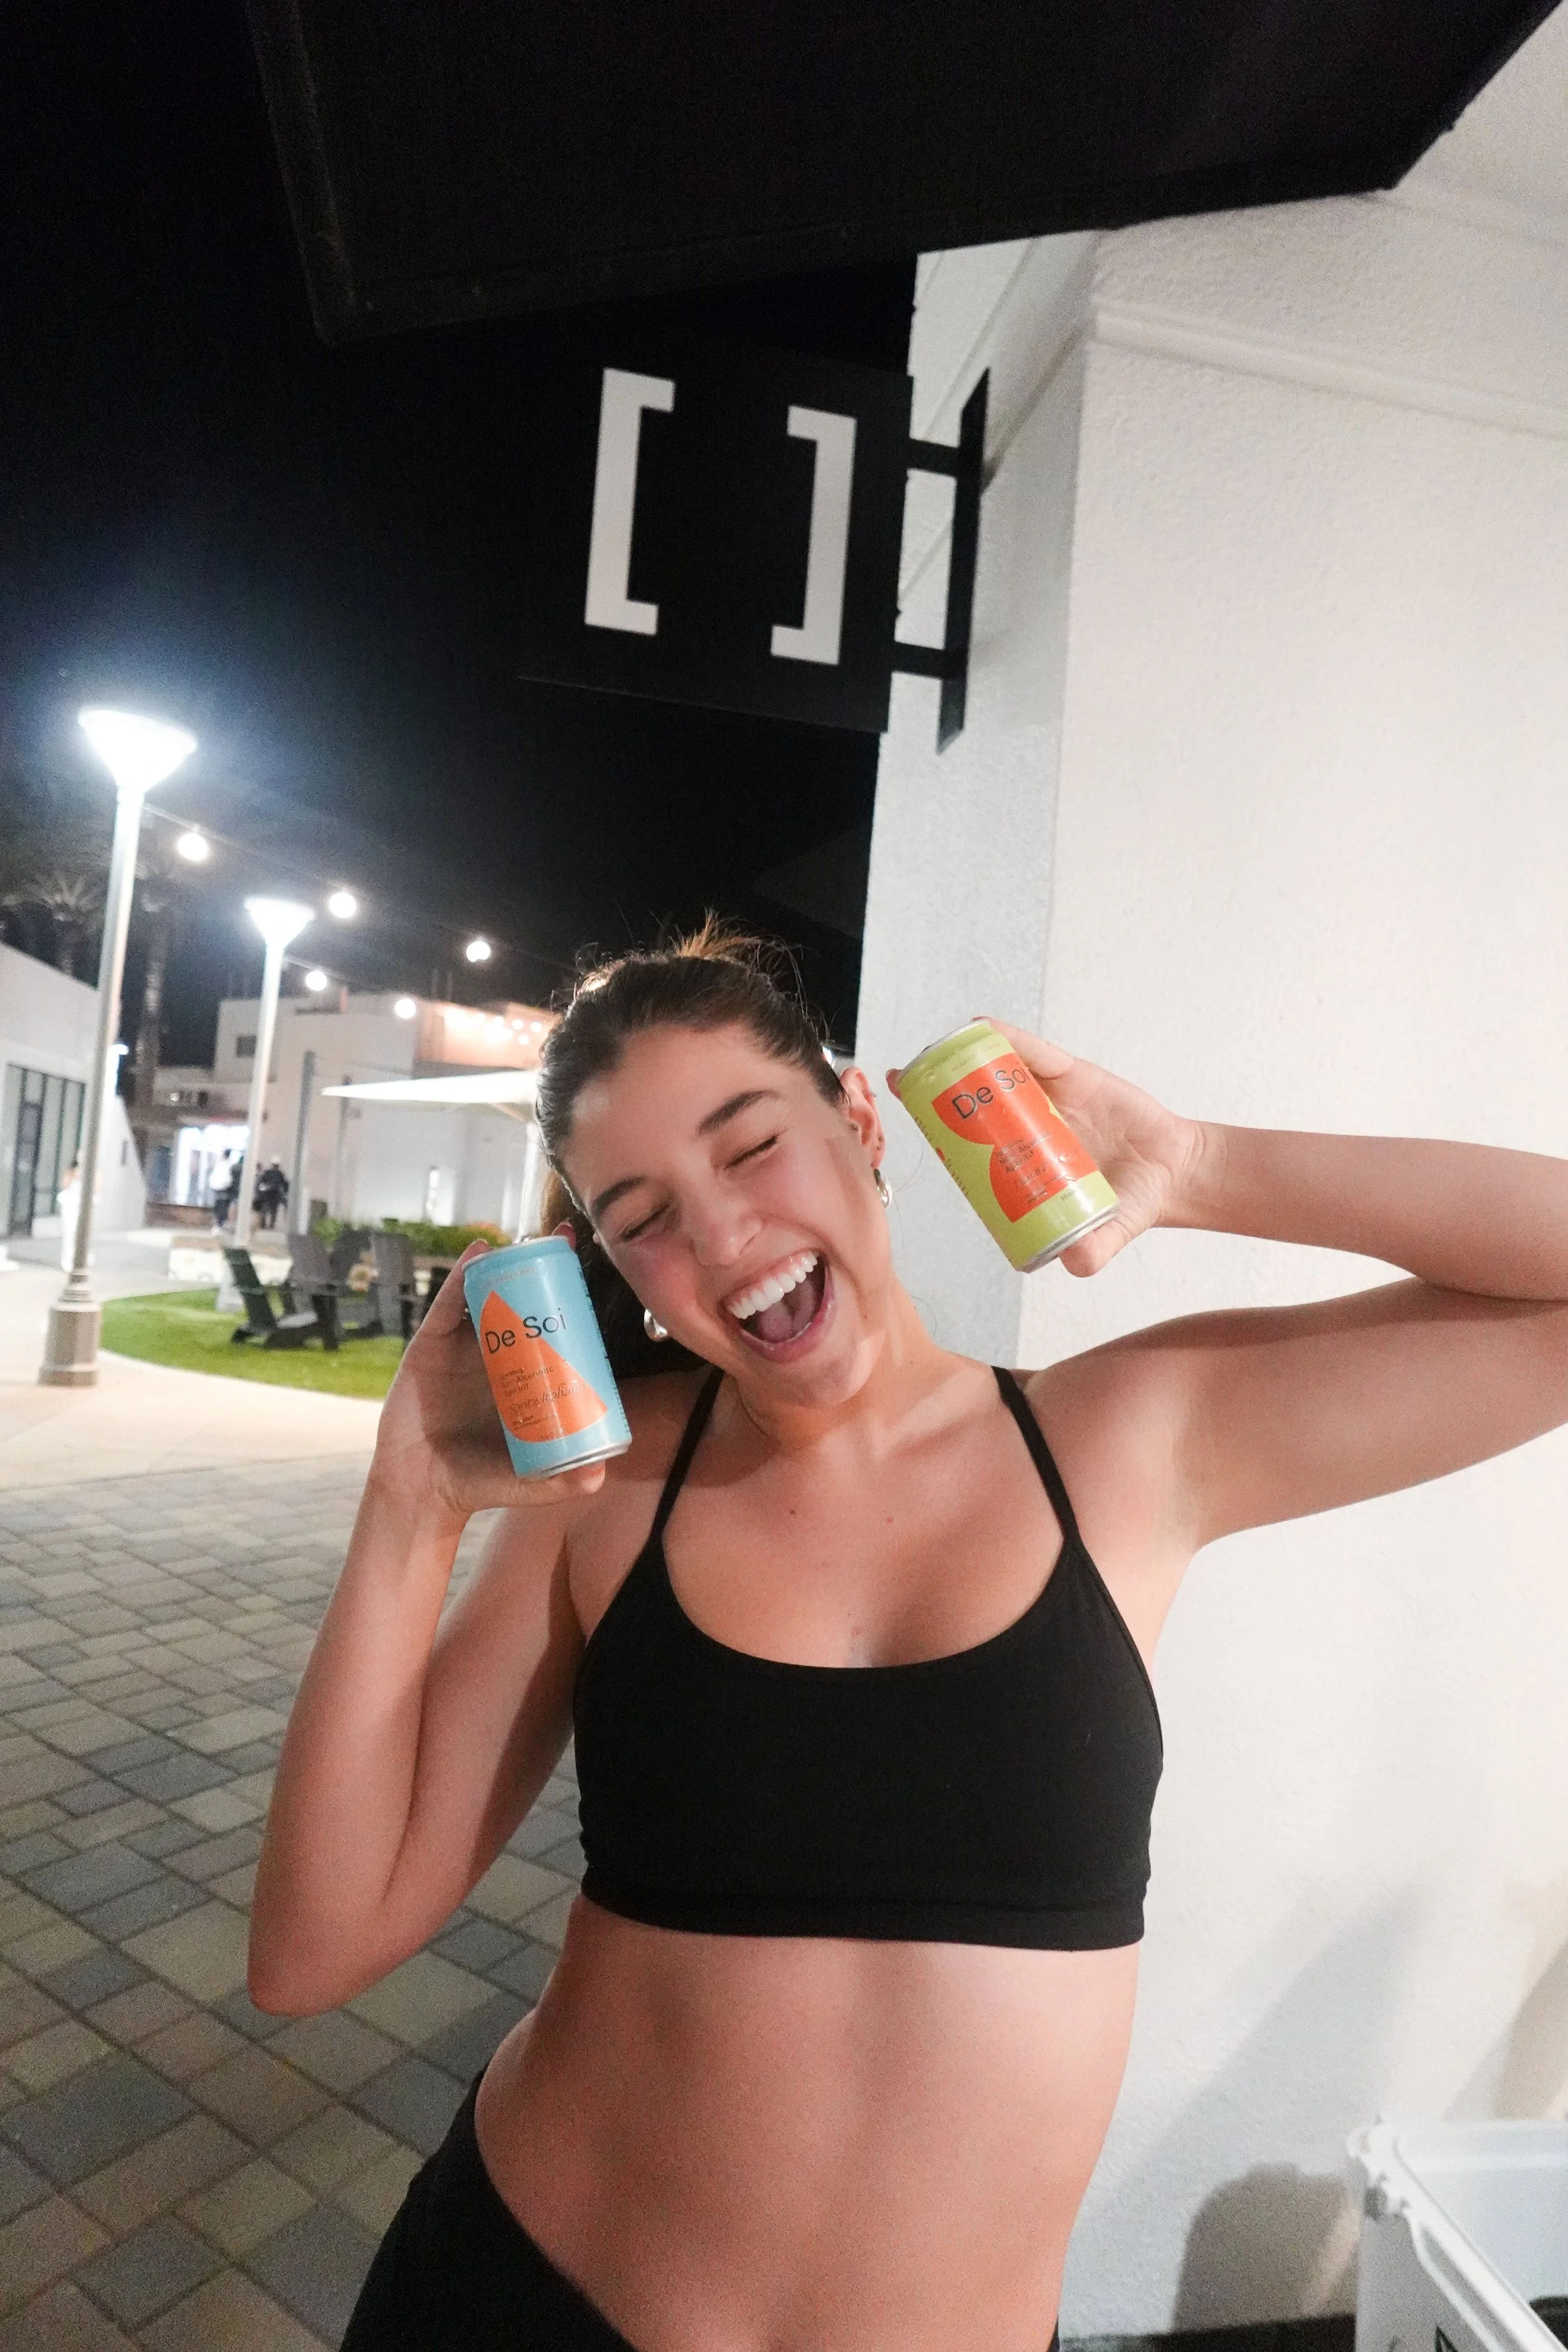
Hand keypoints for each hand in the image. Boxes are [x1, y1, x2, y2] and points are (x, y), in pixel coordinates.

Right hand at [370, 1241, 607, 1520]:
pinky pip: (446, 1305)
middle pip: (521, 1303)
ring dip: (505, 1265)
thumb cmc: (478, 1484)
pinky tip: (479, 1252)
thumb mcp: (528, 1482)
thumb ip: (561, 1482)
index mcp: (523, 1378)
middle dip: (542, 1271)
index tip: (589, 1276)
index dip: (568, 1303)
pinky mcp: (429, 1346)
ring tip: (529, 1238)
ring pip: (486, 1296)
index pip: (550, 1331)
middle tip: (566, 1243)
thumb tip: (599, 1477)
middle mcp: (494, 1356)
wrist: (421, 1494)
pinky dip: (460, 1276)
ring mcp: (461, 1348)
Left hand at [889, 1026, 1204, 1276]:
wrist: (1174, 1172)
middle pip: (972, 1102)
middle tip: (906, 1079)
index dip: (937, 1130)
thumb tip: (1078, 1264)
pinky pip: (1040, 1054)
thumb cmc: (1130, 1203)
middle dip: (938, 1089)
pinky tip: (988, 1029)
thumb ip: (1094, 1251)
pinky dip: (1015, 1041)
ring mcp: (1048, 1098)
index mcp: (1021, 1163)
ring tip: (939, 1049)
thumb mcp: (1107, 1233)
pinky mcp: (1074, 1075)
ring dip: (967, 1057)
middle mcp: (1026, 1126)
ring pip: (999, 1071)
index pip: (969, 1144)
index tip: (907, 1116)